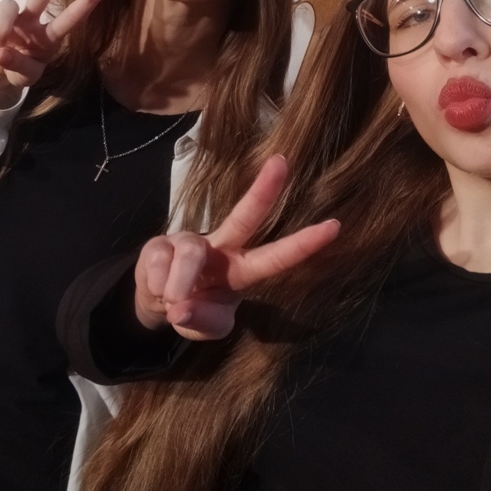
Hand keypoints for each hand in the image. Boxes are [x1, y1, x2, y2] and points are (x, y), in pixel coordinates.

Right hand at [0, 0, 110, 105]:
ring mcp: (11, 18)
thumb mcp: (24, 77)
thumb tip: (0, 52)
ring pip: (7, 7)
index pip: (71, 18)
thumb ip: (17, 66)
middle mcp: (33, 21)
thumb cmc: (18, 70)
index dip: (87, 0)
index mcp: (50, 37)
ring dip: (1, 29)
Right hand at [134, 155, 338, 340]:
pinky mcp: (159, 243)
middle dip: (263, 191)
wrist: (155, 304)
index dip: (304, 244)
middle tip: (282, 163)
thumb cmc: (195, 310)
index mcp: (242, 269)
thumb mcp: (204, 327)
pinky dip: (157, 287)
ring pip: (190, 253)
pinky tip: (158, 292)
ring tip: (173, 302)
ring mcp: (189, 240)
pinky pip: (159, 263)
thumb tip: (181, 308)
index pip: (276, 257)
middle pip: (245, 216)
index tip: (335, 226)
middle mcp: (221, 247)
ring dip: (181, 283)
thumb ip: (201, 322)